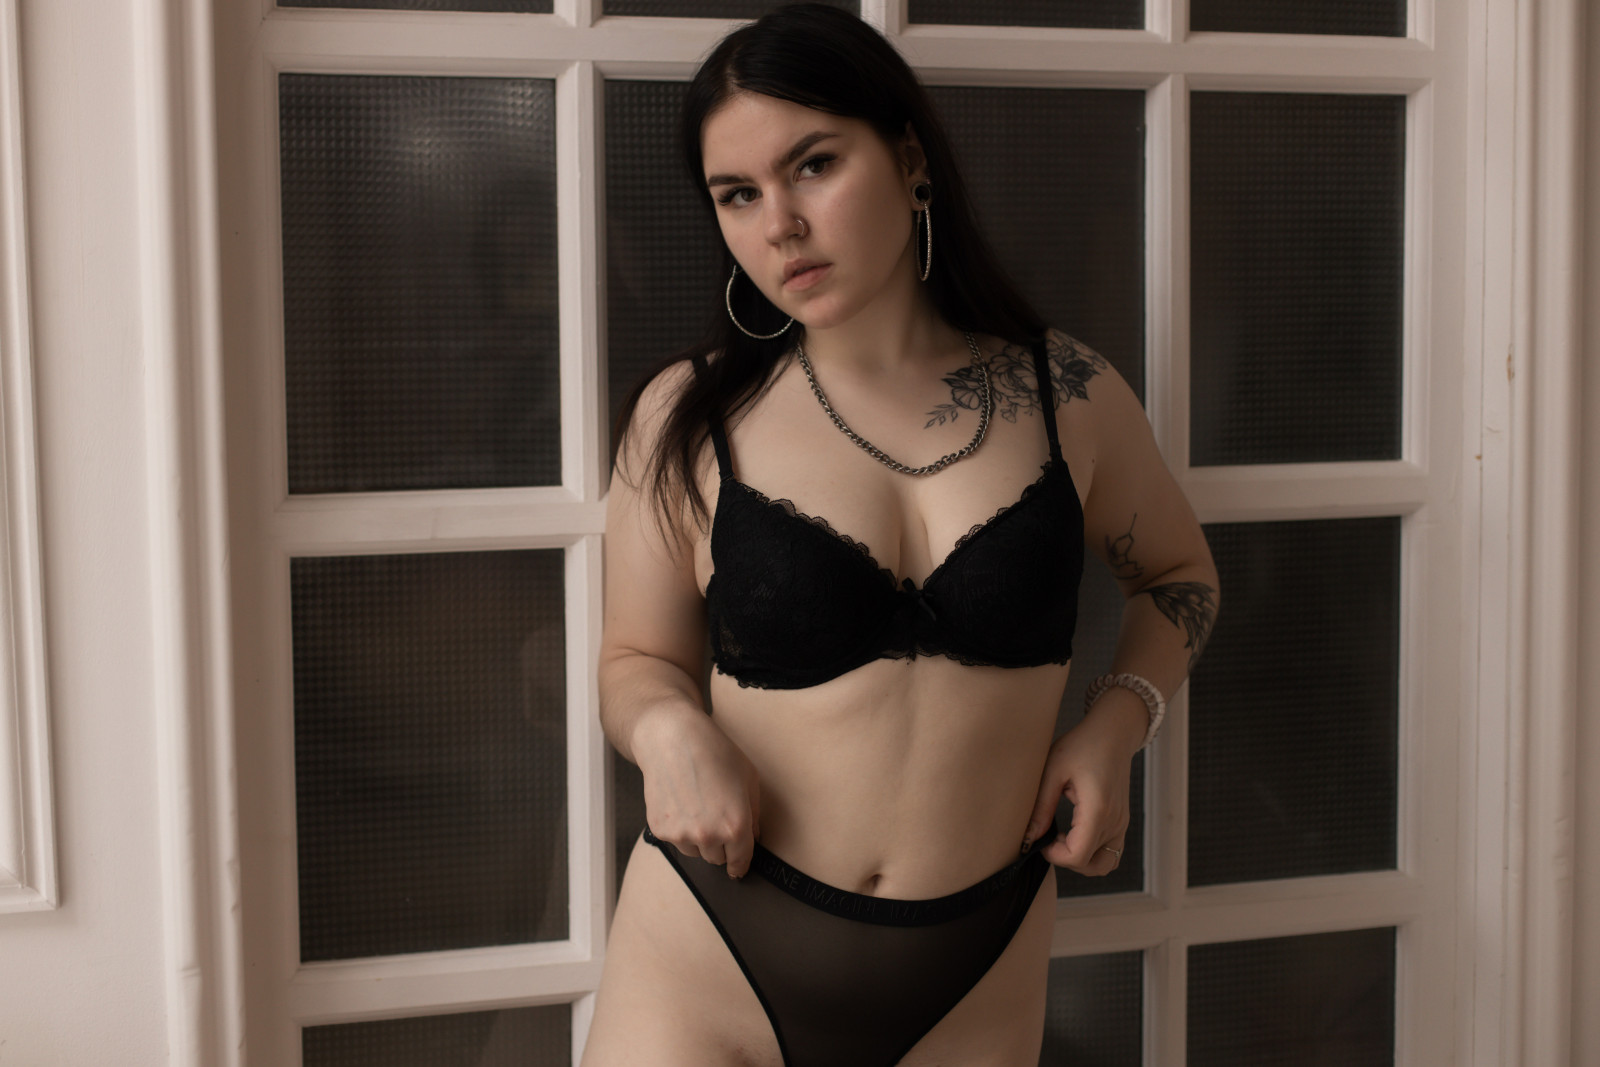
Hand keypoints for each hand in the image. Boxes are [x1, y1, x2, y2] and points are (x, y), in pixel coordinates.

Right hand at [636, 708, 762, 878]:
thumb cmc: (715, 752)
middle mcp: (709, 836)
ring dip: (698, 839)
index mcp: (736, 826)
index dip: (740, 866)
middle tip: (715, 818)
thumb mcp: (748, 779)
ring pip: (695, 852)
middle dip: (720, 845)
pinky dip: (679, 829)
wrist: (672, 738)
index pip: (740, 861)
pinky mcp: (661, 830)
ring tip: (696, 806)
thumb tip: (753, 837)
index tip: (736, 870)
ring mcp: (682, 834)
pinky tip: (680, 802)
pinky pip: (675, 841)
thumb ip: (754, 814)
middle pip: (717, 859)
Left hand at [1020, 691, 1143, 875]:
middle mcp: (1115, 821)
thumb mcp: (1053, 770)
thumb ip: (1041, 807)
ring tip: (1063, 838)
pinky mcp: (1122, 822)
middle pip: (1091, 866)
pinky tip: (1076, 835)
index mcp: (1098, 809)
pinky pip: (1111, 853)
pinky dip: (1093, 854)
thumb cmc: (1082, 746)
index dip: (1055, 856)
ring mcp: (1122, 823)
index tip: (1041, 840)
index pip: (1078, 856)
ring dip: (1081, 861)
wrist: (1112, 733)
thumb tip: (1028, 838)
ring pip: (1104, 864)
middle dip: (1065, 860)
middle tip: (1049, 838)